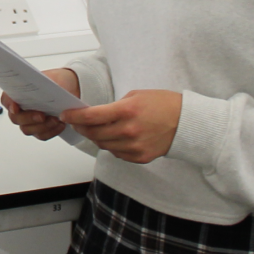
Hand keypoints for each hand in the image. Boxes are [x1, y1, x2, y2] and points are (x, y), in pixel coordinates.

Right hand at [2, 69, 79, 140]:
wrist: (70, 88)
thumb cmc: (57, 82)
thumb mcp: (50, 79)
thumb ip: (41, 84)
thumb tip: (41, 90)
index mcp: (18, 93)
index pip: (6, 99)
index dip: (9, 104)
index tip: (16, 107)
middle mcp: (20, 109)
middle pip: (16, 118)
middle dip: (29, 118)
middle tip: (42, 115)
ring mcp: (28, 121)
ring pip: (27, 129)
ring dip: (42, 126)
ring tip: (55, 119)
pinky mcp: (39, 130)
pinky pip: (41, 135)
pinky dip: (50, 131)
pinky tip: (59, 124)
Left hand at [62, 89, 181, 163]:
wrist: (186, 122)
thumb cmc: (163, 104)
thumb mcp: (135, 96)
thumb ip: (114, 106)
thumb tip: (96, 115)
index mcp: (126, 111)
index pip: (91, 117)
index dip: (74, 116)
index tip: (66, 115)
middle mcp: (129, 131)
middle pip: (94, 134)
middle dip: (81, 128)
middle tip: (76, 123)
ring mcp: (134, 146)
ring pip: (103, 145)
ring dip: (95, 137)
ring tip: (94, 129)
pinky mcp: (140, 157)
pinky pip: (117, 153)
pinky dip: (111, 146)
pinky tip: (113, 137)